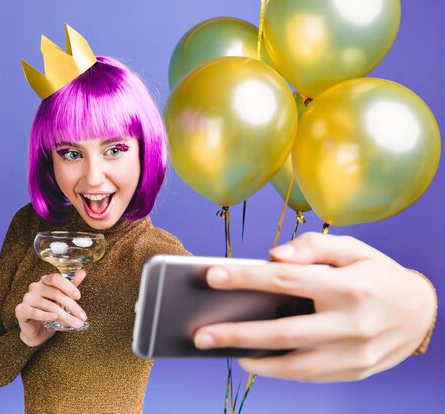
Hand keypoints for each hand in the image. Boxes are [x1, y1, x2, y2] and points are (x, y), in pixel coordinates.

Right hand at [15, 269, 87, 346]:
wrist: (38, 331)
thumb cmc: (51, 313)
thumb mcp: (63, 300)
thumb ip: (71, 287)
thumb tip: (82, 272)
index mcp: (45, 281)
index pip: (56, 278)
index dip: (68, 286)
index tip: (78, 296)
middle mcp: (35, 287)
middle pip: (55, 293)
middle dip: (72, 306)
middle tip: (82, 317)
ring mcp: (27, 298)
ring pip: (49, 305)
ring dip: (65, 316)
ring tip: (76, 324)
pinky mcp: (21, 310)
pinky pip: (34, 312)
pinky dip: (45, 315)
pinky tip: (54, 318)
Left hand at [193, 232, 436, 381]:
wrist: (422, 314)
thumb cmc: (379, 275)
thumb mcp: (354, 249)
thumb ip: (313, 247)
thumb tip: (272, 257)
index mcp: (348, 286)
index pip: (286, 280)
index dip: (245, 278)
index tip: (211, 276)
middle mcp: (351, 324)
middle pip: (282, 331)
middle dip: (236, 334)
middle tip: (200, 334)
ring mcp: (354, 354)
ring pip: (293, 363)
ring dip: (252, 358)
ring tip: (219, 349)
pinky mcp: (354, 372)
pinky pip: (308, 375)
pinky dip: (277, 370)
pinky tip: (253, 358)